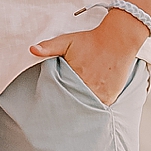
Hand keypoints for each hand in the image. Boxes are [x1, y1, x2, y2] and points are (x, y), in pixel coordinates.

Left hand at [31, 11, 147, 105]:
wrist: (118, 40)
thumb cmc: (92, 40)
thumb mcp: (67, 41)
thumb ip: (49, 47)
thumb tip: (32, 49)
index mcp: (75, 77)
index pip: (60, 95)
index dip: (54, 98)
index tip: (50, 102)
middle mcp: (88, 89)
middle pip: (73, 103)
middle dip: (66, 105)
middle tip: (60, 110)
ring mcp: (101, 95)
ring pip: (86, 108)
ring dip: (80, 107)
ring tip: (72, 110)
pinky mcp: (110, 97)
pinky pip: (99, 107)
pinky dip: (93, 107)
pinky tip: (87, 107)